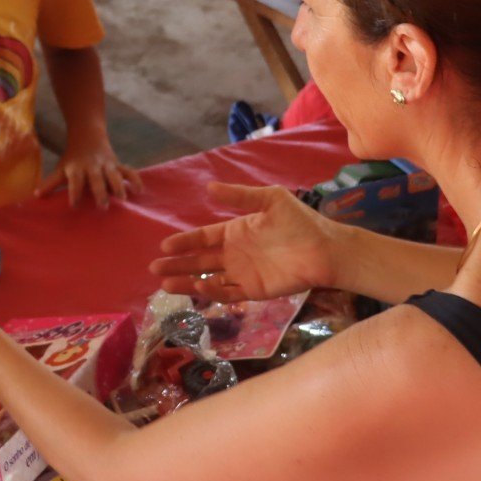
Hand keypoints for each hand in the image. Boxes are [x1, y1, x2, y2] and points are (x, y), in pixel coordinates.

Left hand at [39, 138, 141, 209]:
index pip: (74, 181)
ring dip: (118, 186)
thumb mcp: (62, 168)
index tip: (73, 205)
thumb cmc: (73, 159)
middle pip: (96, 179)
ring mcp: (107, 165)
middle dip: (100, 192)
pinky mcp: (118, 165)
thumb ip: (51, 182)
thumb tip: (36, 195)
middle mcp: (92, 167)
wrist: (88, 135)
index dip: (73, 192)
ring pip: (114, 175)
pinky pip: (129, 171)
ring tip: (122, 199)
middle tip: (103, 207)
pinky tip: (139, 191)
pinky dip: (135, 179)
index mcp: (77, 169)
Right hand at [149, 181, 338, 300]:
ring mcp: (243, 273)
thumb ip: (239, 197)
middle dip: (177, 264)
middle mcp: (235, 254)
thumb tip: (209, 188)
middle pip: (199, 260)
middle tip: (155, 267)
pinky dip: (210, 292)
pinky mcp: (254, 290)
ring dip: (187, 282)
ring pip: (208, 279)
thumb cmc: (300, 222)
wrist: (324, 249)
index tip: (165, 246)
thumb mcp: (269, 200)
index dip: (184, 242)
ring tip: (164, 283)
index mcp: (236, 231)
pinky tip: (196, 289)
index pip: (203, 238)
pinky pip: (227, 293)